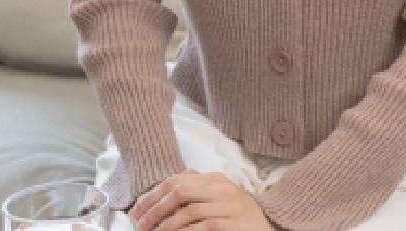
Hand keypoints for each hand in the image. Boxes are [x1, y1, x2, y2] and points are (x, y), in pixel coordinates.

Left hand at [128, 169, 275, 230]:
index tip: (136, 212)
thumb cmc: (237, 216)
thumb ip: (197, 190)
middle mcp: (223, 188)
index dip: (152, 196)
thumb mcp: (218, 197)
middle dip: (156, 209)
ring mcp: (231, 205)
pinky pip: (205, 226)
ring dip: (167, 225)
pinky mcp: (236, 223)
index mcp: (216, 179)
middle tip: (142, 225)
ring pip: (190, 210)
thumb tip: (160, 194)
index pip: (177, 180)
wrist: (268, 227)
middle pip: (181, 191)